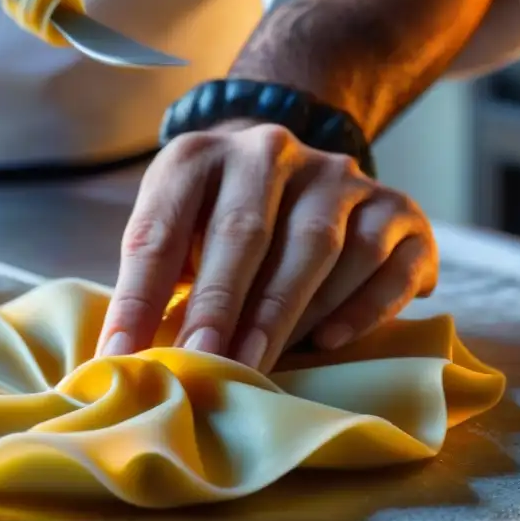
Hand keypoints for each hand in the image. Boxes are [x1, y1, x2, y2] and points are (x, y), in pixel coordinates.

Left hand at [96, 121, 438, 371]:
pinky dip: (362, 308)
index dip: (139, 299)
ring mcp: (339, 177)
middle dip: (221, 308)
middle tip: (204, 367)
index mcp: (197, 158)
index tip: (122, 359)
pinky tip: (330, 343)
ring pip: (321, 246)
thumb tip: (121, 361)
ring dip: (288, 314)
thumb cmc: (215, 223)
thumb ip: (153, 283)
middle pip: (245, 233)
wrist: (289, 169)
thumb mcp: (174, 234)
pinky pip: (388, 261)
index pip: (160, 230)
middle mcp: (269, 152)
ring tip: (259, 368)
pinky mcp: (397, 208)